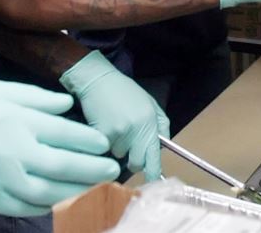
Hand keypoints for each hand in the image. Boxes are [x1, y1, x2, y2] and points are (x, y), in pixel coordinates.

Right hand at [0, 79, 119, 215]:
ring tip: (91, 186)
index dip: (91, 142)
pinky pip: (27, 207)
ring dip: (76, 190)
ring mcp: (4, 180)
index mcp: (18, 120)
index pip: (68, 134)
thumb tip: (67, 104)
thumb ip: (34, 97)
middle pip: (66, 166)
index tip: (105, 145)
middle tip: (113, 171)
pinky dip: (47, 204)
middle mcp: (16, 151)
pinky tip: (56, 198)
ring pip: (51, 191)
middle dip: (94, 170)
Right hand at [59, 50, 168, 182]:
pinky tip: (105, 125)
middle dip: (133, 160)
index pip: (154, 157)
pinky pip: (105, 149)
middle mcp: (136, 130)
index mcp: (150, 122)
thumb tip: (162, 148)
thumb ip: (161, 125)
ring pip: (119, 156)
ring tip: (115, 127)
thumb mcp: (150, 103)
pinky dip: (105, 142)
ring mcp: (118, 134)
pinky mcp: (102, 135)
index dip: (154, 173)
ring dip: (118, 147)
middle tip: (129, 146)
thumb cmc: (125, 91)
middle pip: (136, 163)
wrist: (97, 80)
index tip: (154, 180)